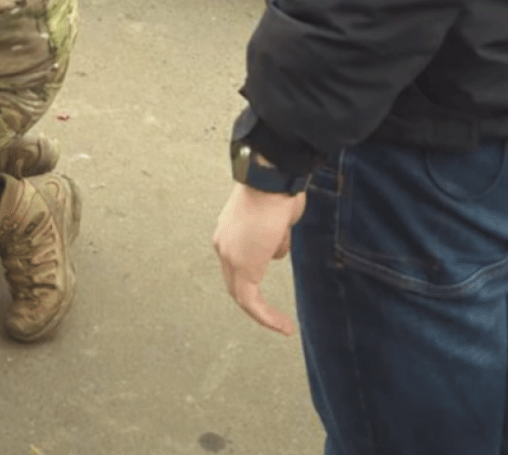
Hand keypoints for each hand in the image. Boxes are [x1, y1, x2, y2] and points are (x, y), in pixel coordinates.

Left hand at [213, 181, 306, 335]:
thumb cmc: (278, 190)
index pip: (237, 265)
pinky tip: (283, 326)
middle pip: (235, 284)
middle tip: (274, 319)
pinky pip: (250, 301)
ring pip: (241, 294)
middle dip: (255, 304)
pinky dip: (266, 317)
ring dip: (263, 313)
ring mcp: (230, 255)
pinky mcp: (242, 266)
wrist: (272, 180)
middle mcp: (224, 245)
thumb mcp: (278, 219)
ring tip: (283, 326)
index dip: (251, 282)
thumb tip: (276, 247)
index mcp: (230, 233)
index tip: (267, 293)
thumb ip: (274, 237)